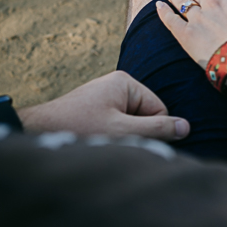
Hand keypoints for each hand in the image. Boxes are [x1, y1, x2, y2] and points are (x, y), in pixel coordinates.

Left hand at [17, 70, 189, 141]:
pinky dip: (111, 136)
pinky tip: (96, 141)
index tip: (132, 143)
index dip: (151, 131)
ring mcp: (105, 96)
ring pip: (130, 122)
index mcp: (126, 82)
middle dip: (134, 133)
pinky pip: (116, 123)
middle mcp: (117, 84)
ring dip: (122, 136)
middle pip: (145, 115)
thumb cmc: (80, 128)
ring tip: (101, 142)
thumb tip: (186, 127)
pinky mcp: (95, 108)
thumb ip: (156, 129)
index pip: (158, 110)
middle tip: (114, 144)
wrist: (39, 131)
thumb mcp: (122, 131)